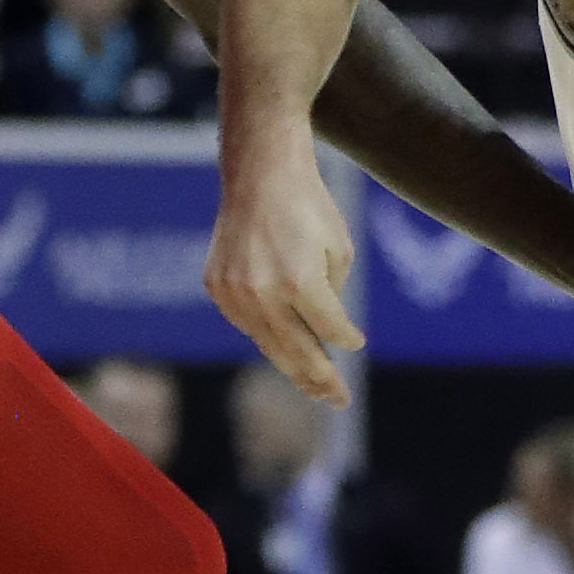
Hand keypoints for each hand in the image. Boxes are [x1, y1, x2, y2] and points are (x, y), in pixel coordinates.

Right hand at [208, 129, 364, 405]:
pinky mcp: (217, 287)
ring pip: (268, 344)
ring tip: (314, 386)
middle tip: (337, 399)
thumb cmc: (309, 207)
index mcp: (300, 282)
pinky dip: (267, 334)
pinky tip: (284, 345)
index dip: (346, 340)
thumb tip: (328, 335)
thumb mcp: (338, 249)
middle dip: (320, 378)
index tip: (356, 345)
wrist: (260, 174)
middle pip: (296, 351)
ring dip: (292, 366)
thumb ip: (333, 296)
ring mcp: (235, 293)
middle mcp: (263, 293)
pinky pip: (247, 323)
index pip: (329, 329)